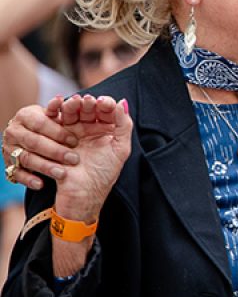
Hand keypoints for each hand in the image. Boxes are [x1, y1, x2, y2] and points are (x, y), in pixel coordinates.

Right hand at [3, 98, 83, 188]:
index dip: (58, 132)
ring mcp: (9, 149)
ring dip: (45, 166)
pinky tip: (41, 184)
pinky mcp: (8, 165)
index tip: (75, 141)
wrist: (31, 136)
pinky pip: (16, 174)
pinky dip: (28, 179)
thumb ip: (62, 111)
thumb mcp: (55, 116)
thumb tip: (67, 99)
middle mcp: (13, 131)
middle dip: (55, 151)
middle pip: (34, 142)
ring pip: (26, 158)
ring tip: (62, 174)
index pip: (40, 123)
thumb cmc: (49, 125)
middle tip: (74, 159)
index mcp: (25, 116)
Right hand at [49, 96, 132, 220]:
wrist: (82, 196)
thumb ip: (123, 126)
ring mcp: (72, 133)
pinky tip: (59, 107)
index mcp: (106, 130)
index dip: (105, 104)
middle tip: (86, 101)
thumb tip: (122, 102)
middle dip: (87, 103)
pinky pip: (54, 123)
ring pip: (70, 114)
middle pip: (87, 109)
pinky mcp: (55, 139)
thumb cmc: (104, 175)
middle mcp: (89, 129)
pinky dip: (55, 113)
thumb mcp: (120, 150)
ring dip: (71, 106)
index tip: (104, 103)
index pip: (105, 110)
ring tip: (73, 103)